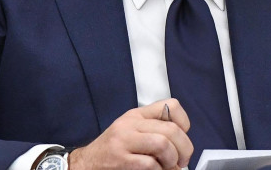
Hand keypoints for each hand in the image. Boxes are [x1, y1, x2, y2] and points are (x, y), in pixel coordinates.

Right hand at [69, 99, 191, 169]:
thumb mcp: (131, 132)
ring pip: (163, 144)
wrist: (86, 164)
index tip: (182, 139)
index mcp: (136, 115)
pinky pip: (150, 164)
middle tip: (182, 161)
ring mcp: (124, 141)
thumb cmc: (111, 151)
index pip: (171, 106)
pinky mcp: (120, 160)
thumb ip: (153, 131)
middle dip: (184, 149)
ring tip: (168, 167)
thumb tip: (182, 144)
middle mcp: (130, 124)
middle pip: (171, 129)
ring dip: (171, 160)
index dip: (184, 123)